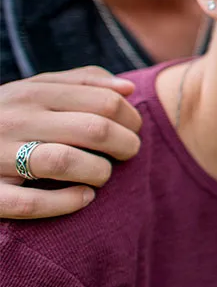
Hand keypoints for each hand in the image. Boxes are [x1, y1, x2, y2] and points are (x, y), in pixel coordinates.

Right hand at [0, 67, 141, 218]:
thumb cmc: (5, 115)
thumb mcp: (35, 90)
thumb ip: (81, 83)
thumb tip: (128, 89)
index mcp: (30, 94)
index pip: (103, 102)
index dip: (131, 118)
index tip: (134, 129)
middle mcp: (14, 121)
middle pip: (94, 130)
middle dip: (126, 145)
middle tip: (128, 153)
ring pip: (65, 162)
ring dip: (99, 172)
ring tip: (102, 175)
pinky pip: (32, 203)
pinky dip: (67, 202)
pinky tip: (84, 197)